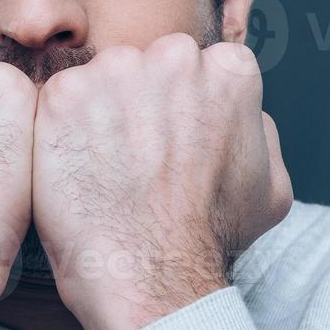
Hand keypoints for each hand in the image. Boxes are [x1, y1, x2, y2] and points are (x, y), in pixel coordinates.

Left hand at [30, 33, 293, 329]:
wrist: (150, 273)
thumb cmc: (211, 236)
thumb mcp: (271, 187)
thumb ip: (261, 132)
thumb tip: (247, 115)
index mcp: (228, 70)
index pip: (199, 68)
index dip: (183, 108)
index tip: (174, 143)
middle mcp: (174, 57)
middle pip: (148, 64)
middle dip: (140, 100)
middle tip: (136, 157)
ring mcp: (115, 71)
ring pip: (102, 79)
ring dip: (99, 112)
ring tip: (105, 167)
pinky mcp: (63, 94)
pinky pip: (58, 101)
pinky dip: (59, 132)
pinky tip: (76, 169)